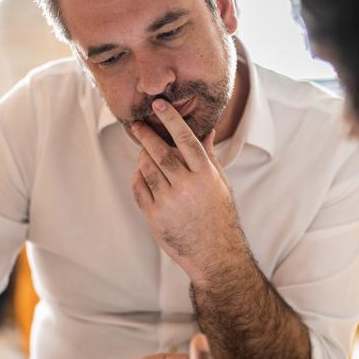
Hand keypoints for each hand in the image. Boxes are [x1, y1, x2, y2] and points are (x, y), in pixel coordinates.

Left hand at [130, 99, 244, 279]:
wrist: (214, 254)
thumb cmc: (219, 215)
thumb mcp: (220, 184)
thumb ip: (209, 156)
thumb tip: (206, 130)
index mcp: (206, 175)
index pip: (186, 139)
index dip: (171, 119)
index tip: (159, 105)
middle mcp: (187, 187)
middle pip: (160, 152)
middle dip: (146, 135)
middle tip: (137, 125)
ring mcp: (169, 202)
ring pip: (146, 169)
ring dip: (142, 157)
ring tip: (143, 152)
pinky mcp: (155, 217)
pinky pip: (139, 188)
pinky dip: (138, 177)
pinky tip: (141, 174)